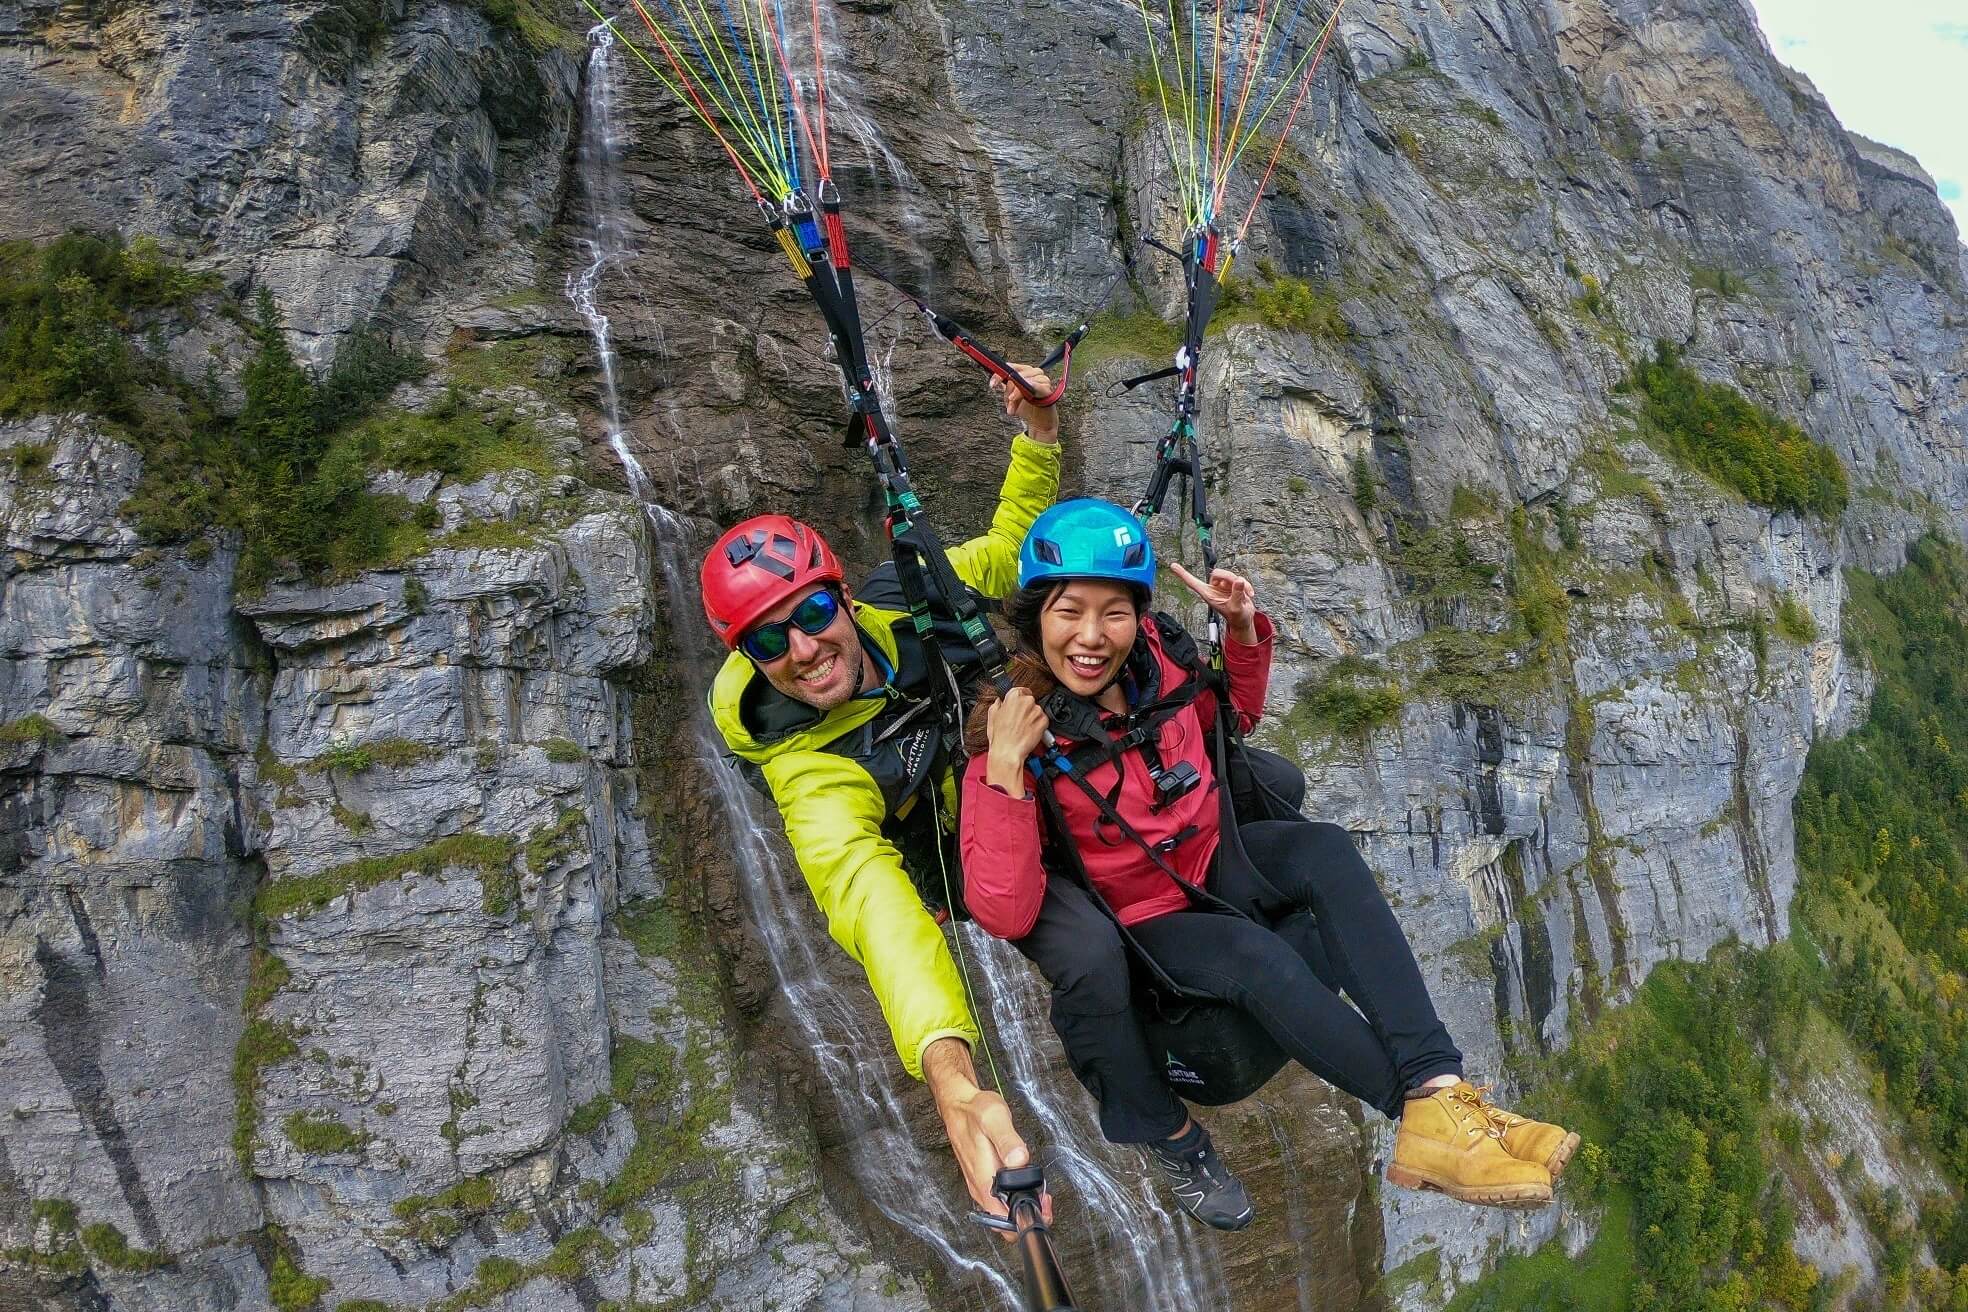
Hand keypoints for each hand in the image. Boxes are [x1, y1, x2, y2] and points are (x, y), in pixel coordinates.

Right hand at [922, 1038, 1052, 1236]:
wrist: (958, 1105)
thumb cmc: (975, 1111)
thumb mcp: (994, 1118)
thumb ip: (1008, 1140)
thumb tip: (1020, 1160)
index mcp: (984, 1181)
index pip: (1004, 1221)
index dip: (1025, 1220)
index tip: (1042, 1204)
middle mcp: (980, 1189)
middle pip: (1004, 1223)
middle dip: (1028, 1217)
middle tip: (1045, 1198)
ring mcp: (981, 1186)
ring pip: (1002, 1213)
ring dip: (1022, 1207)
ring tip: (1041, 1192)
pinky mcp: (983, 1179)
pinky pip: (999, 1200)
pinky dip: (1015, 1198)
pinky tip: (1026, 1183)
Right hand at [985, 687, 1049, 781]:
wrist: (1008, 753)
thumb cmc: (1000, 737)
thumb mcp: (992, 717)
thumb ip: (997, 705)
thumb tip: (999, 702)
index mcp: (1013, 697)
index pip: (1021, 690)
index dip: (1019, 699)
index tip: (1018, 705)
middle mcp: (1027, 701)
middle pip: (1030, 701)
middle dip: (1026, 709)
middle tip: (1019, 720)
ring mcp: (1036, 711)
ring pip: (1037, 711)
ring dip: (1032, 718)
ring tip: (1023, 728)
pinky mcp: (1044, 721)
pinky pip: (1043, 720)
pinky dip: (1038, 725)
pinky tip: (1029, 732)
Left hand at [989, 363, 1058, 444]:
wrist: (1039, 421)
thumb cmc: (1025, 406)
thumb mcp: (1010, 398)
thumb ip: (1005, 388)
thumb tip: (996, 382)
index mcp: (1024, 372)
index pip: (1011, 367)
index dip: (1000, 374)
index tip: (992, 385)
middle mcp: (1034, 373)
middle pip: (1018, 373)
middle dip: (1010, 388)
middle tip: (1007, 400)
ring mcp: (1042, 380)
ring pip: (1026, 380)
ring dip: (1018, 394)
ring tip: (1012, 408)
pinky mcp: (1048, 389)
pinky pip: (1039, 385)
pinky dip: (1032, 387)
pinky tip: (1027, 394)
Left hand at [1169, 561, 1258, 643]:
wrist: (1244, 618)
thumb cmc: (1236, 617)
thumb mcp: (1236, 608)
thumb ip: (1236, 594)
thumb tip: (1238, 581)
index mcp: (1208, 594)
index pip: (1193, 582)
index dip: (1183, 574)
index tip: (1173, 566)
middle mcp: (1214, 588)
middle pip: (1217, 573)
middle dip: (1228, 577)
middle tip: (1238, 585)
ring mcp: (1224, 586)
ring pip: (1230, 574)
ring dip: (1240, 583)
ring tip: (1245, 596)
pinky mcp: (1233, 584)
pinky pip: (1239, 578)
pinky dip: (1246, 586)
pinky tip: (1249, 595)